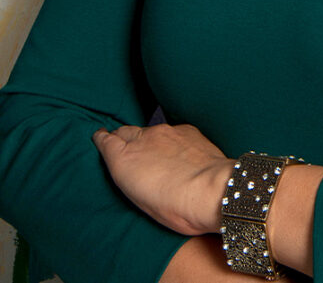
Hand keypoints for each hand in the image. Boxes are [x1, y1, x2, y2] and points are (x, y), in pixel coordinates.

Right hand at [93, 122, 232, 235]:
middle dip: (122, 137)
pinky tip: (179, 156)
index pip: (105, 140)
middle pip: (125, 131)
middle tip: (123, 147)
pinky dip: (170, 141)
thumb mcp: (138, 199)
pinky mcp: (185, 129)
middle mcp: (142, 139)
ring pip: (149, 132)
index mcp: (123, 159)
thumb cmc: (173, 206)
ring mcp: (165, 131)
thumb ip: (129, 176)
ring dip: (149, 141)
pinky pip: (172, 132)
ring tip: (156, 157)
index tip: (101, 139)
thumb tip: (131, 167)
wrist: (208, 190)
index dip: (103, 139)